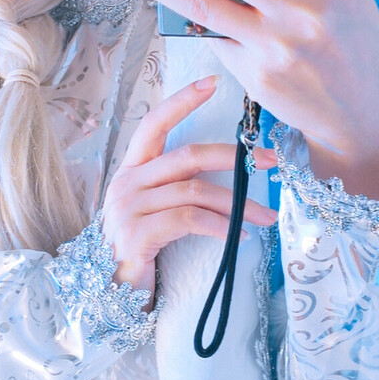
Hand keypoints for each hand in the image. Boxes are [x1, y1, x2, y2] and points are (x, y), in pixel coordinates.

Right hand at [101, 76, 276, 294]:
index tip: (212, 83)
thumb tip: (228, 178)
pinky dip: (221, 227)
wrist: (108, 296)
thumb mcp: (154, 213)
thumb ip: (176, 190)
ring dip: (238, 204)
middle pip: (188, 155)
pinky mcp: (138, 235)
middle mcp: (127, 183)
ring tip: (266, 215)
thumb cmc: (139, 253)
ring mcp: (129, 209)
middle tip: (270, 161)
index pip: (154, 124)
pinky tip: (239, 236)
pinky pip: (190, 220)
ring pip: (196, 191)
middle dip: (234, 156)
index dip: (182, 101)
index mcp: (131, 171)